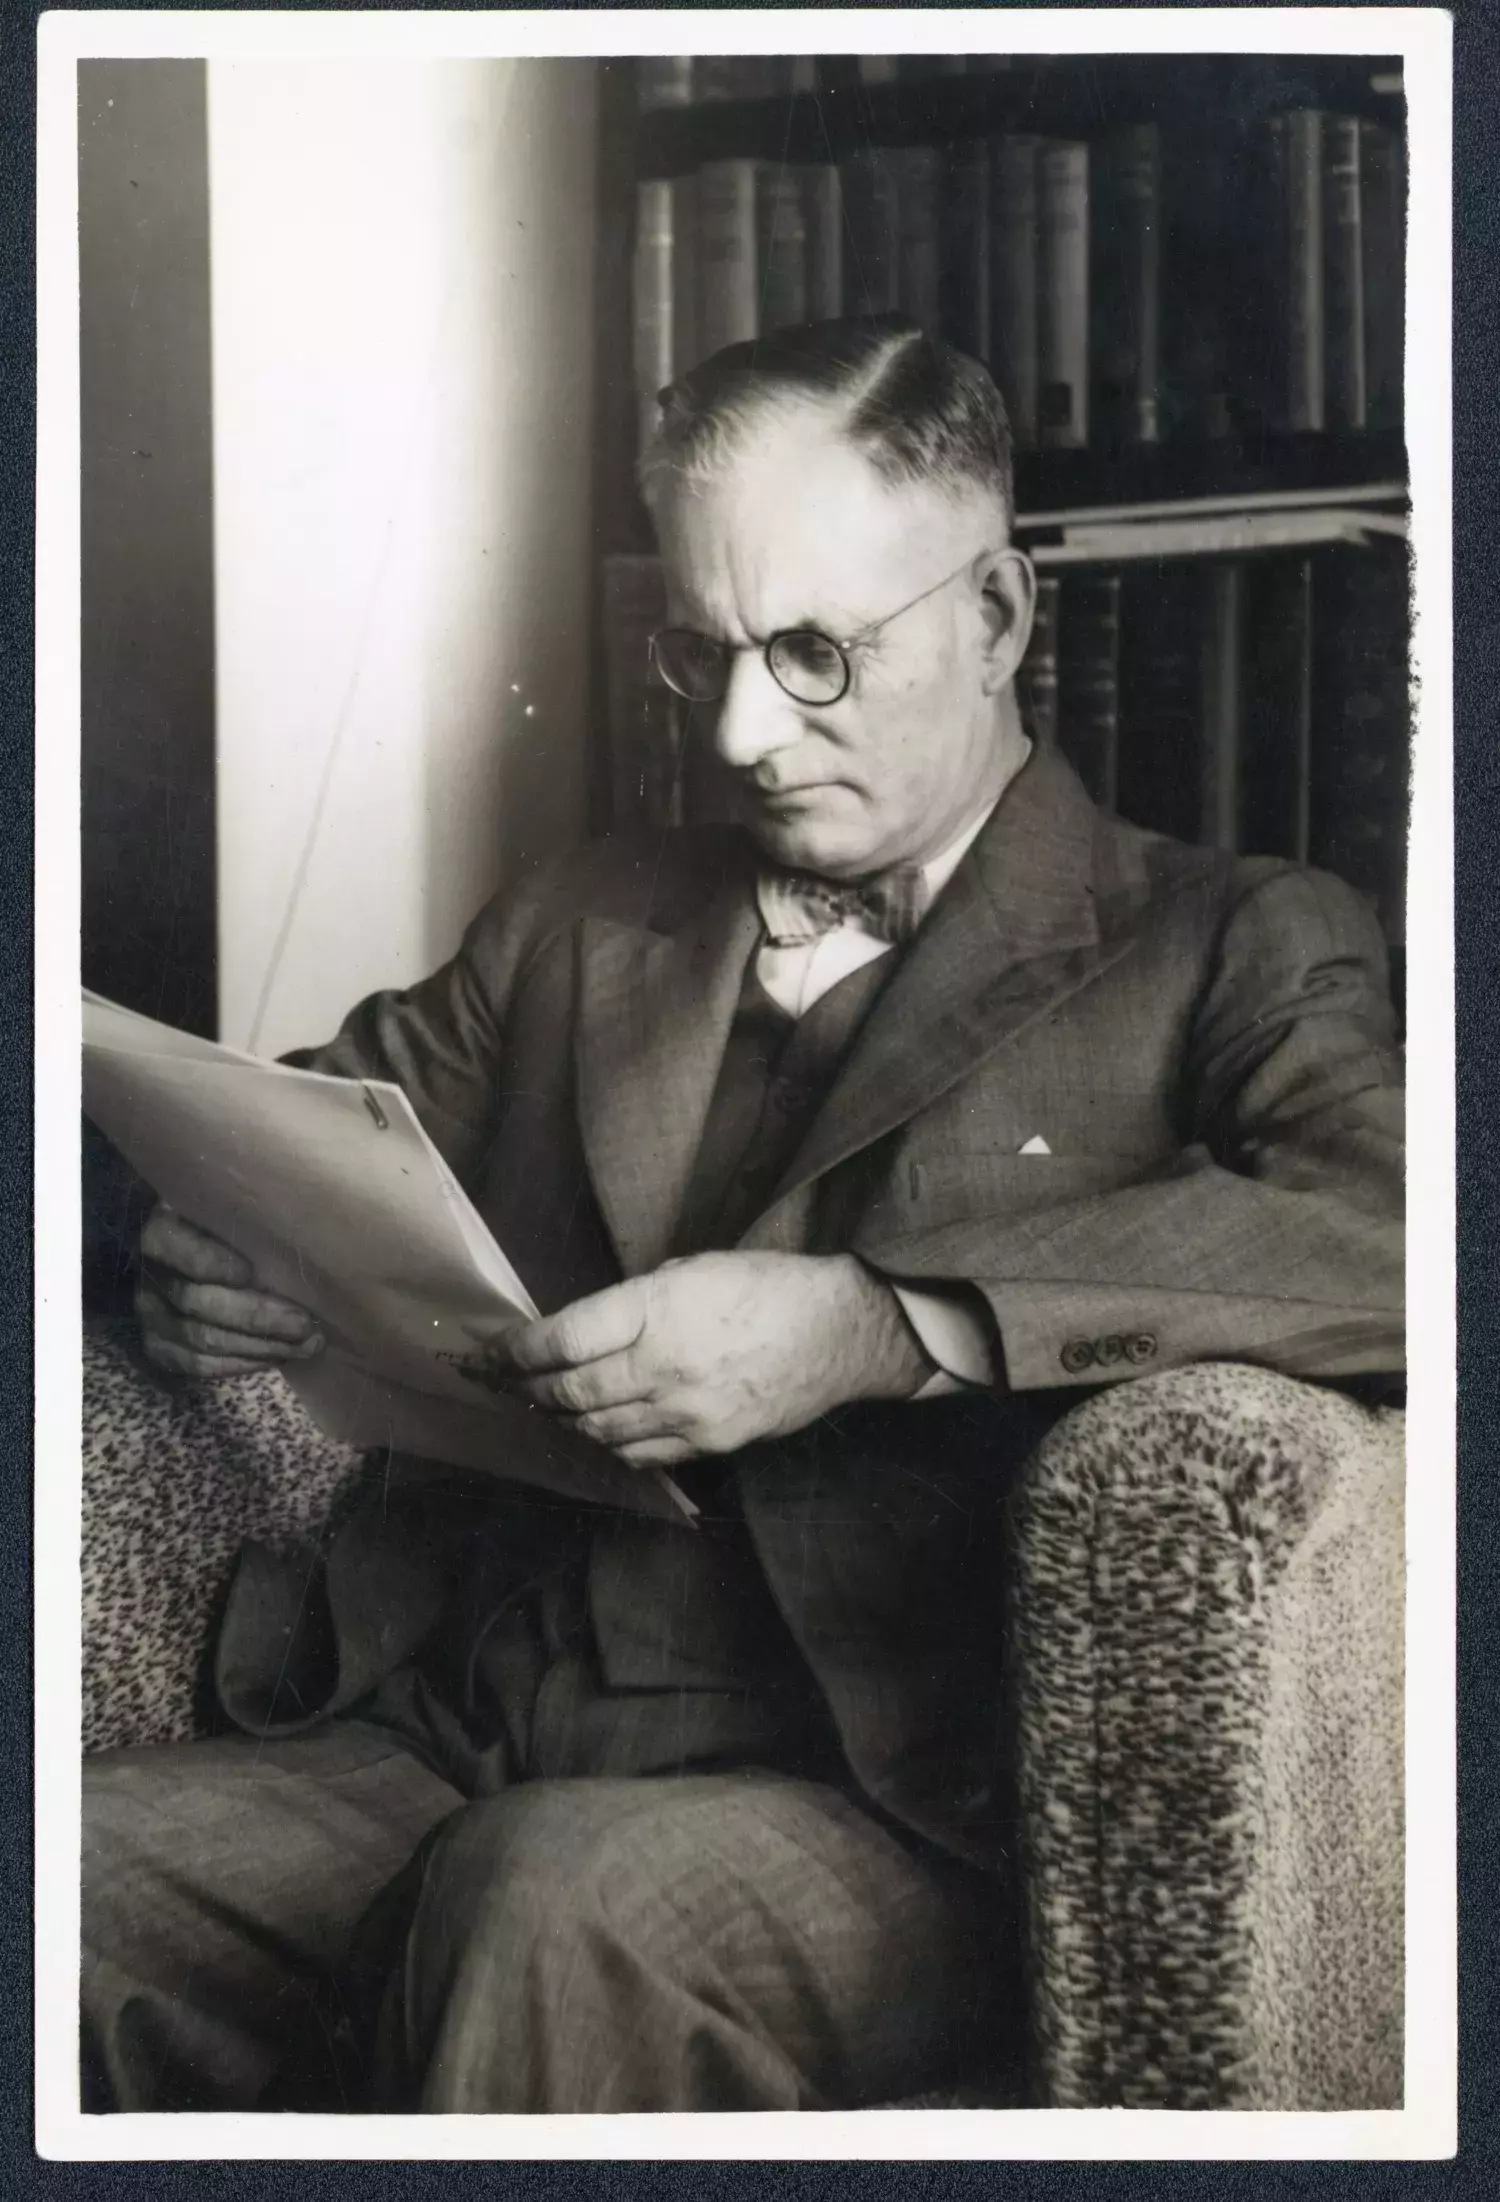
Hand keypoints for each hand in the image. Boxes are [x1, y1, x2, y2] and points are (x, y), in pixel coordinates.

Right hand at [135, 1203, 324, 1380]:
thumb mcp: (226, 1212)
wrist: (188, 1257)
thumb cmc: (224, 1228)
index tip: (249, 1271)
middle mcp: (148, 1276)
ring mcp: (150, 1315)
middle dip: (256, 1316)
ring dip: (259, 1345)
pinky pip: (197, 1365)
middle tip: (304, 1324)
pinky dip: (241, 1363)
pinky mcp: (159, 1346)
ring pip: (202, 1339)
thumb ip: (244, 1215)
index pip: (174, 1246)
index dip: (209, 1261)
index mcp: (160, 1232)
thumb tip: (295, 1215)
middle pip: (197, 1302)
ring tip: (305, 1345)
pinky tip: (277, 1356)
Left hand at [474, 1252, 931, 1467]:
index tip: (489, 1353)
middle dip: (526, 1390)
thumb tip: (580, 1333)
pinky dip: (607, 1442)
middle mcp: (665, 1366)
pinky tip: (594, 1429)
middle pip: (569, 1393)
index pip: (562, 1341)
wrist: (840, 1332)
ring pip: (598, 1430)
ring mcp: (688, 1413)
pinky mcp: (710, 1444)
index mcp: (658, 1309)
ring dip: (562, 1419)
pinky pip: (640, 1453)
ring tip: (541, 1406)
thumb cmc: (765, 1286)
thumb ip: (632, 1305)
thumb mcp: (690, 1270)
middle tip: (501, 1385)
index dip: (515, 1352)